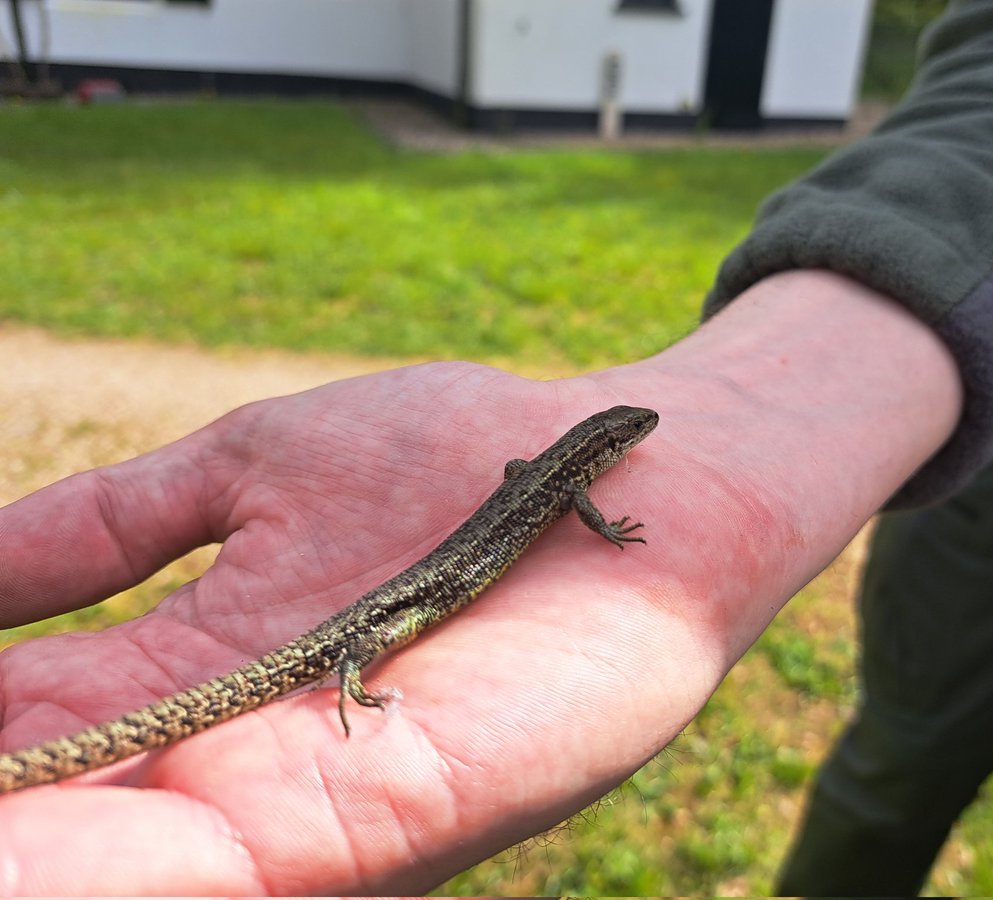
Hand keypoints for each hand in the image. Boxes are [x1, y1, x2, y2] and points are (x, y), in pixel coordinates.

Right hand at [0, 272, 960, 892]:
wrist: (607, 470)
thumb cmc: (445, 459)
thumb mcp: (248, 470)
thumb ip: (108, 524)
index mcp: (187, 673)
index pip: (27, 727)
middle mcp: (236, 758)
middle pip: (69, 821)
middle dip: (6, 828)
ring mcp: (314, 797)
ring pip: (137, 866)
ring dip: (45, 867)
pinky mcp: (404, 810)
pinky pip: (247, 867)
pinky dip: (136, 874)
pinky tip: (49, 867)